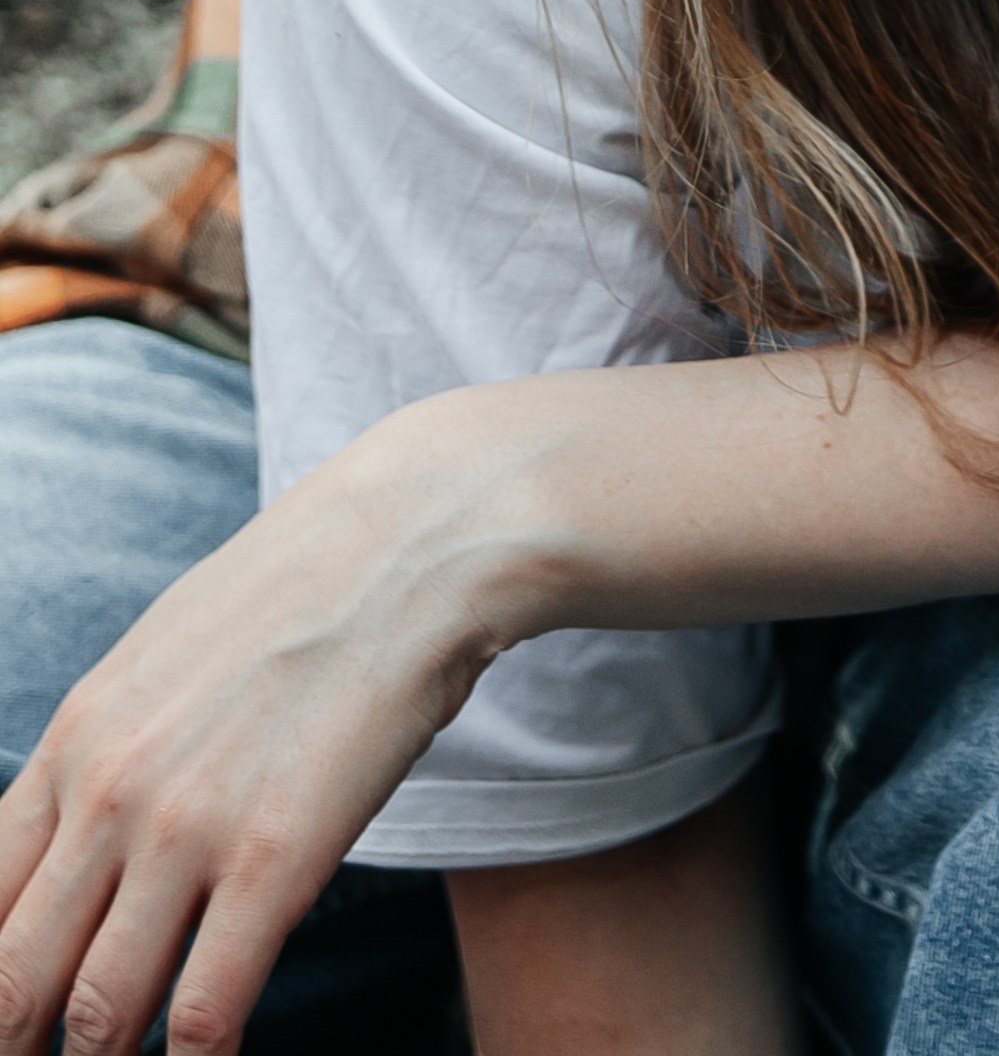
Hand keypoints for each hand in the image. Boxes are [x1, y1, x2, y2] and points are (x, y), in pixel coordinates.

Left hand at [0, 407, 507, 1055]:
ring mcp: (188, 827)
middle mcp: (109, 791)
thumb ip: (107, 752)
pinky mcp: (275, 858)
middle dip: (21, 1039)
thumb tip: (74, 840)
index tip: (17, 1012)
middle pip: (15, 978)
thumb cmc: (300, 592)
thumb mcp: (162, 658)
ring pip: (98, 1012)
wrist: (413, 539)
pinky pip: (205, 1010)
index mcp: (74, 740)